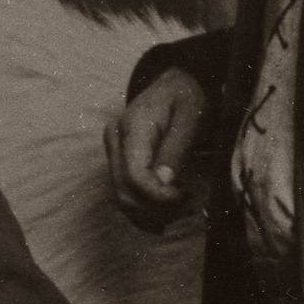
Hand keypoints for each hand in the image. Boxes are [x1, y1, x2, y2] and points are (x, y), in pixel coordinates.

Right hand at [105, 67, 209, 232]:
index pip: (134, 175)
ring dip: (151, 213)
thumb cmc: (187, 96)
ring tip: (181, 209)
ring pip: (122, 198)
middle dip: (157, 208)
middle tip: (188, 206)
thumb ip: (175, 149)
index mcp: (132, 127)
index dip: (158, 195)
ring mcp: (113, 151)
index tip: (185, 196)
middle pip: (124, 191)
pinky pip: (123, 194)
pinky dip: (142, 212)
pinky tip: (162, 220)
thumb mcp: (190, 117)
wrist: (176, 84)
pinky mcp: (117, 161)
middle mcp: (115, 140)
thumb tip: (163, 182)